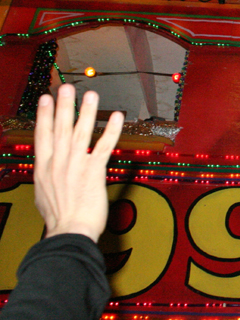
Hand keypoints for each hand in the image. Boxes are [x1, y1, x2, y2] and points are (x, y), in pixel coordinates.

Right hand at [34, 84, 123, 242]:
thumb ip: (46, 178)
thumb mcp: (42, 195)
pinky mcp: (95, 170)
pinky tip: (116, 116)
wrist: (70, 232)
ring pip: (81, 132)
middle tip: (65, 87)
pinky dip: (111, 130)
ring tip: (91, 94)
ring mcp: (76, 165)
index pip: (42, 135)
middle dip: (63, 106)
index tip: (45, 99)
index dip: (43, 115)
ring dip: (87, 111)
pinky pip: (104, 145)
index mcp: (43, 167)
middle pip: (59, 128)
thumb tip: (46, 173)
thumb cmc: (59, 219)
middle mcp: (58, 162)